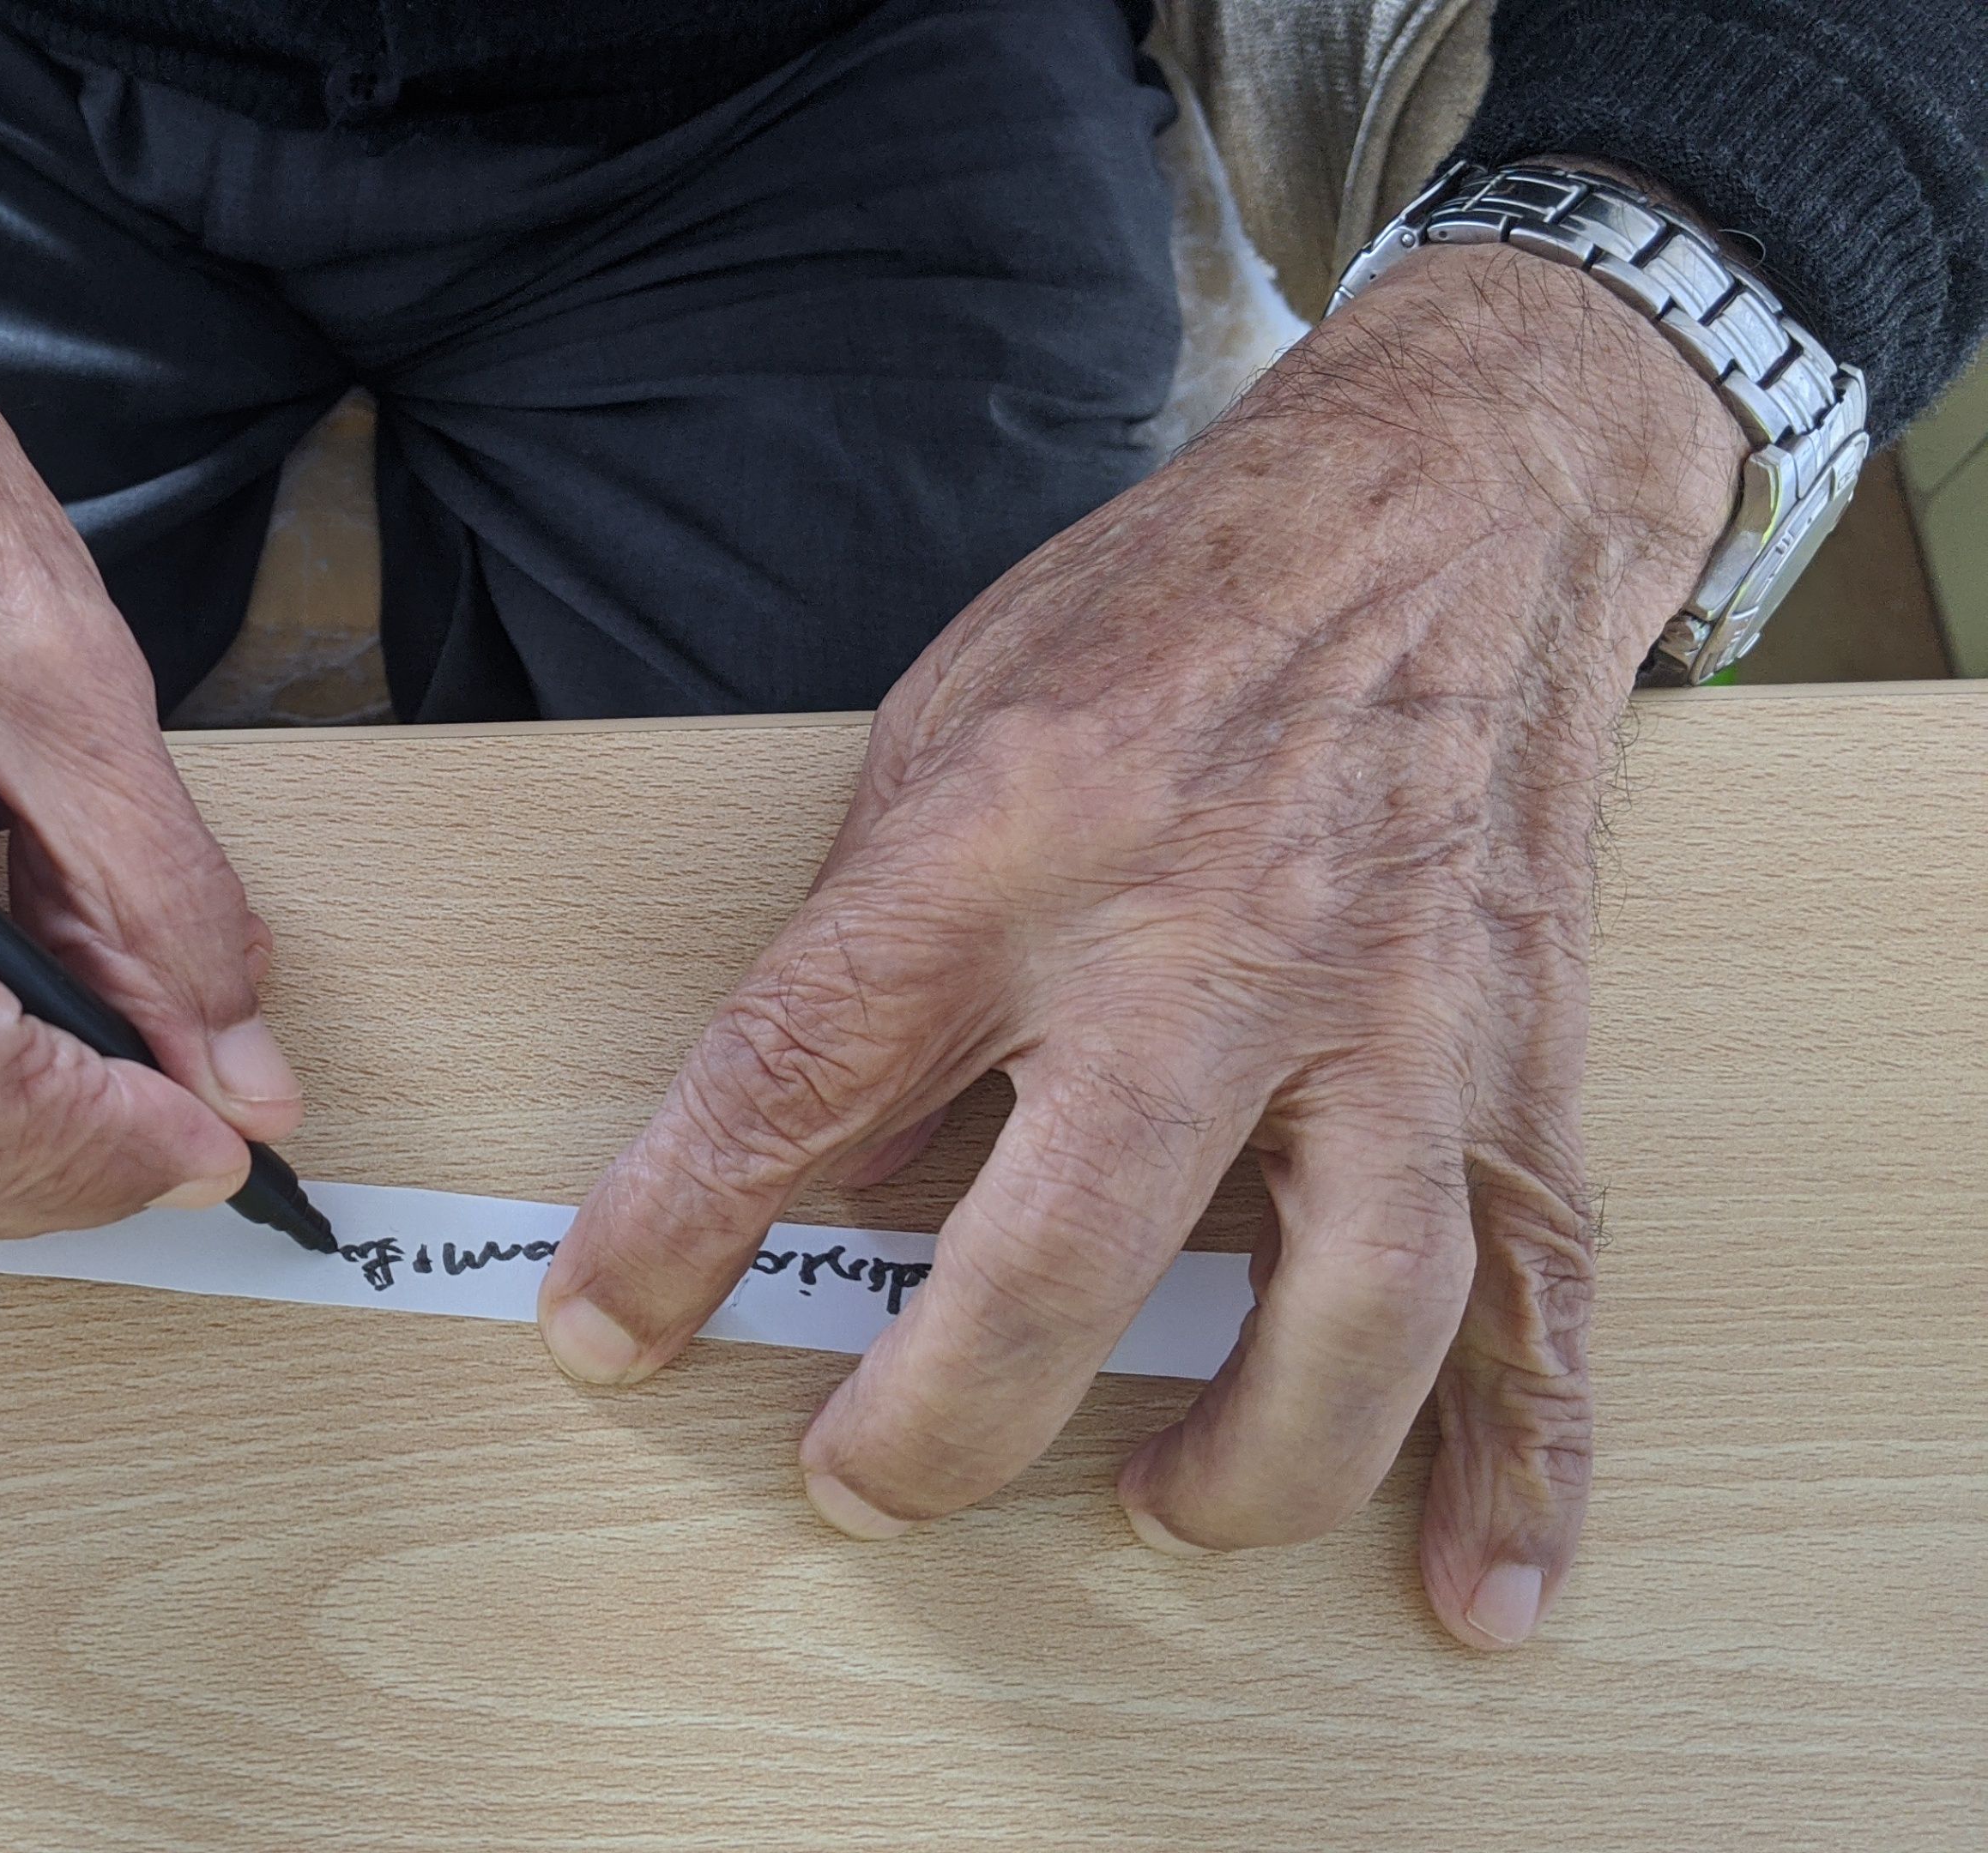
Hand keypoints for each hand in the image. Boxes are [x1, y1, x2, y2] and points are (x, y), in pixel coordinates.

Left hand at [537, 237, 1740, 1647]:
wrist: (1442, 505)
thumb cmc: (1167, 616)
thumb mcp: (943, 727)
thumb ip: (878, 953)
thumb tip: (847, 1183)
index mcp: (1013, 840)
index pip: (803, 1070)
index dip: (677, 1227)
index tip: (603, 1336)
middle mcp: (1204, 944)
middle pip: (1062, 1249)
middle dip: (940, 1415)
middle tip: (864, 1481)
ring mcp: (1388, 1016)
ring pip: (1340, 1313)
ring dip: (1237, 1465)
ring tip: (1153, 1509)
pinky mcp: (1517, 1060)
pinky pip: (1538, 1299)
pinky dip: (1517, 1467)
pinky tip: (1469, 1584)